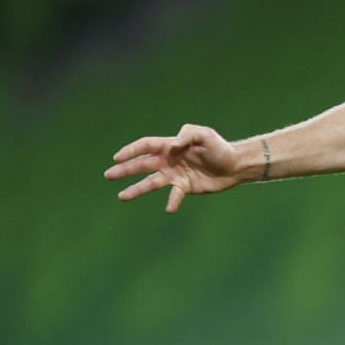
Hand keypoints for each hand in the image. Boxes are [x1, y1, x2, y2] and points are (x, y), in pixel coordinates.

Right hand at [105, 124, 246, 211]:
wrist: (235, 165)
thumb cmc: (219, 147)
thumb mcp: (204, 135)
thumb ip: (187, 135)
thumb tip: (173, 145)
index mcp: (170, 146)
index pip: (145, 146)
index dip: (131, 151)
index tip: (116, 158)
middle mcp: (169, 160)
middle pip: (142, 165)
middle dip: (125, 170)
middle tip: (108, 175)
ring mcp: (175, 175)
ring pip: (151, 182)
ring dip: (136, 189)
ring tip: (122, 196)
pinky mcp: (185, 187)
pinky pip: (174, 196)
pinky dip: (171, 202)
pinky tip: (169, 209)